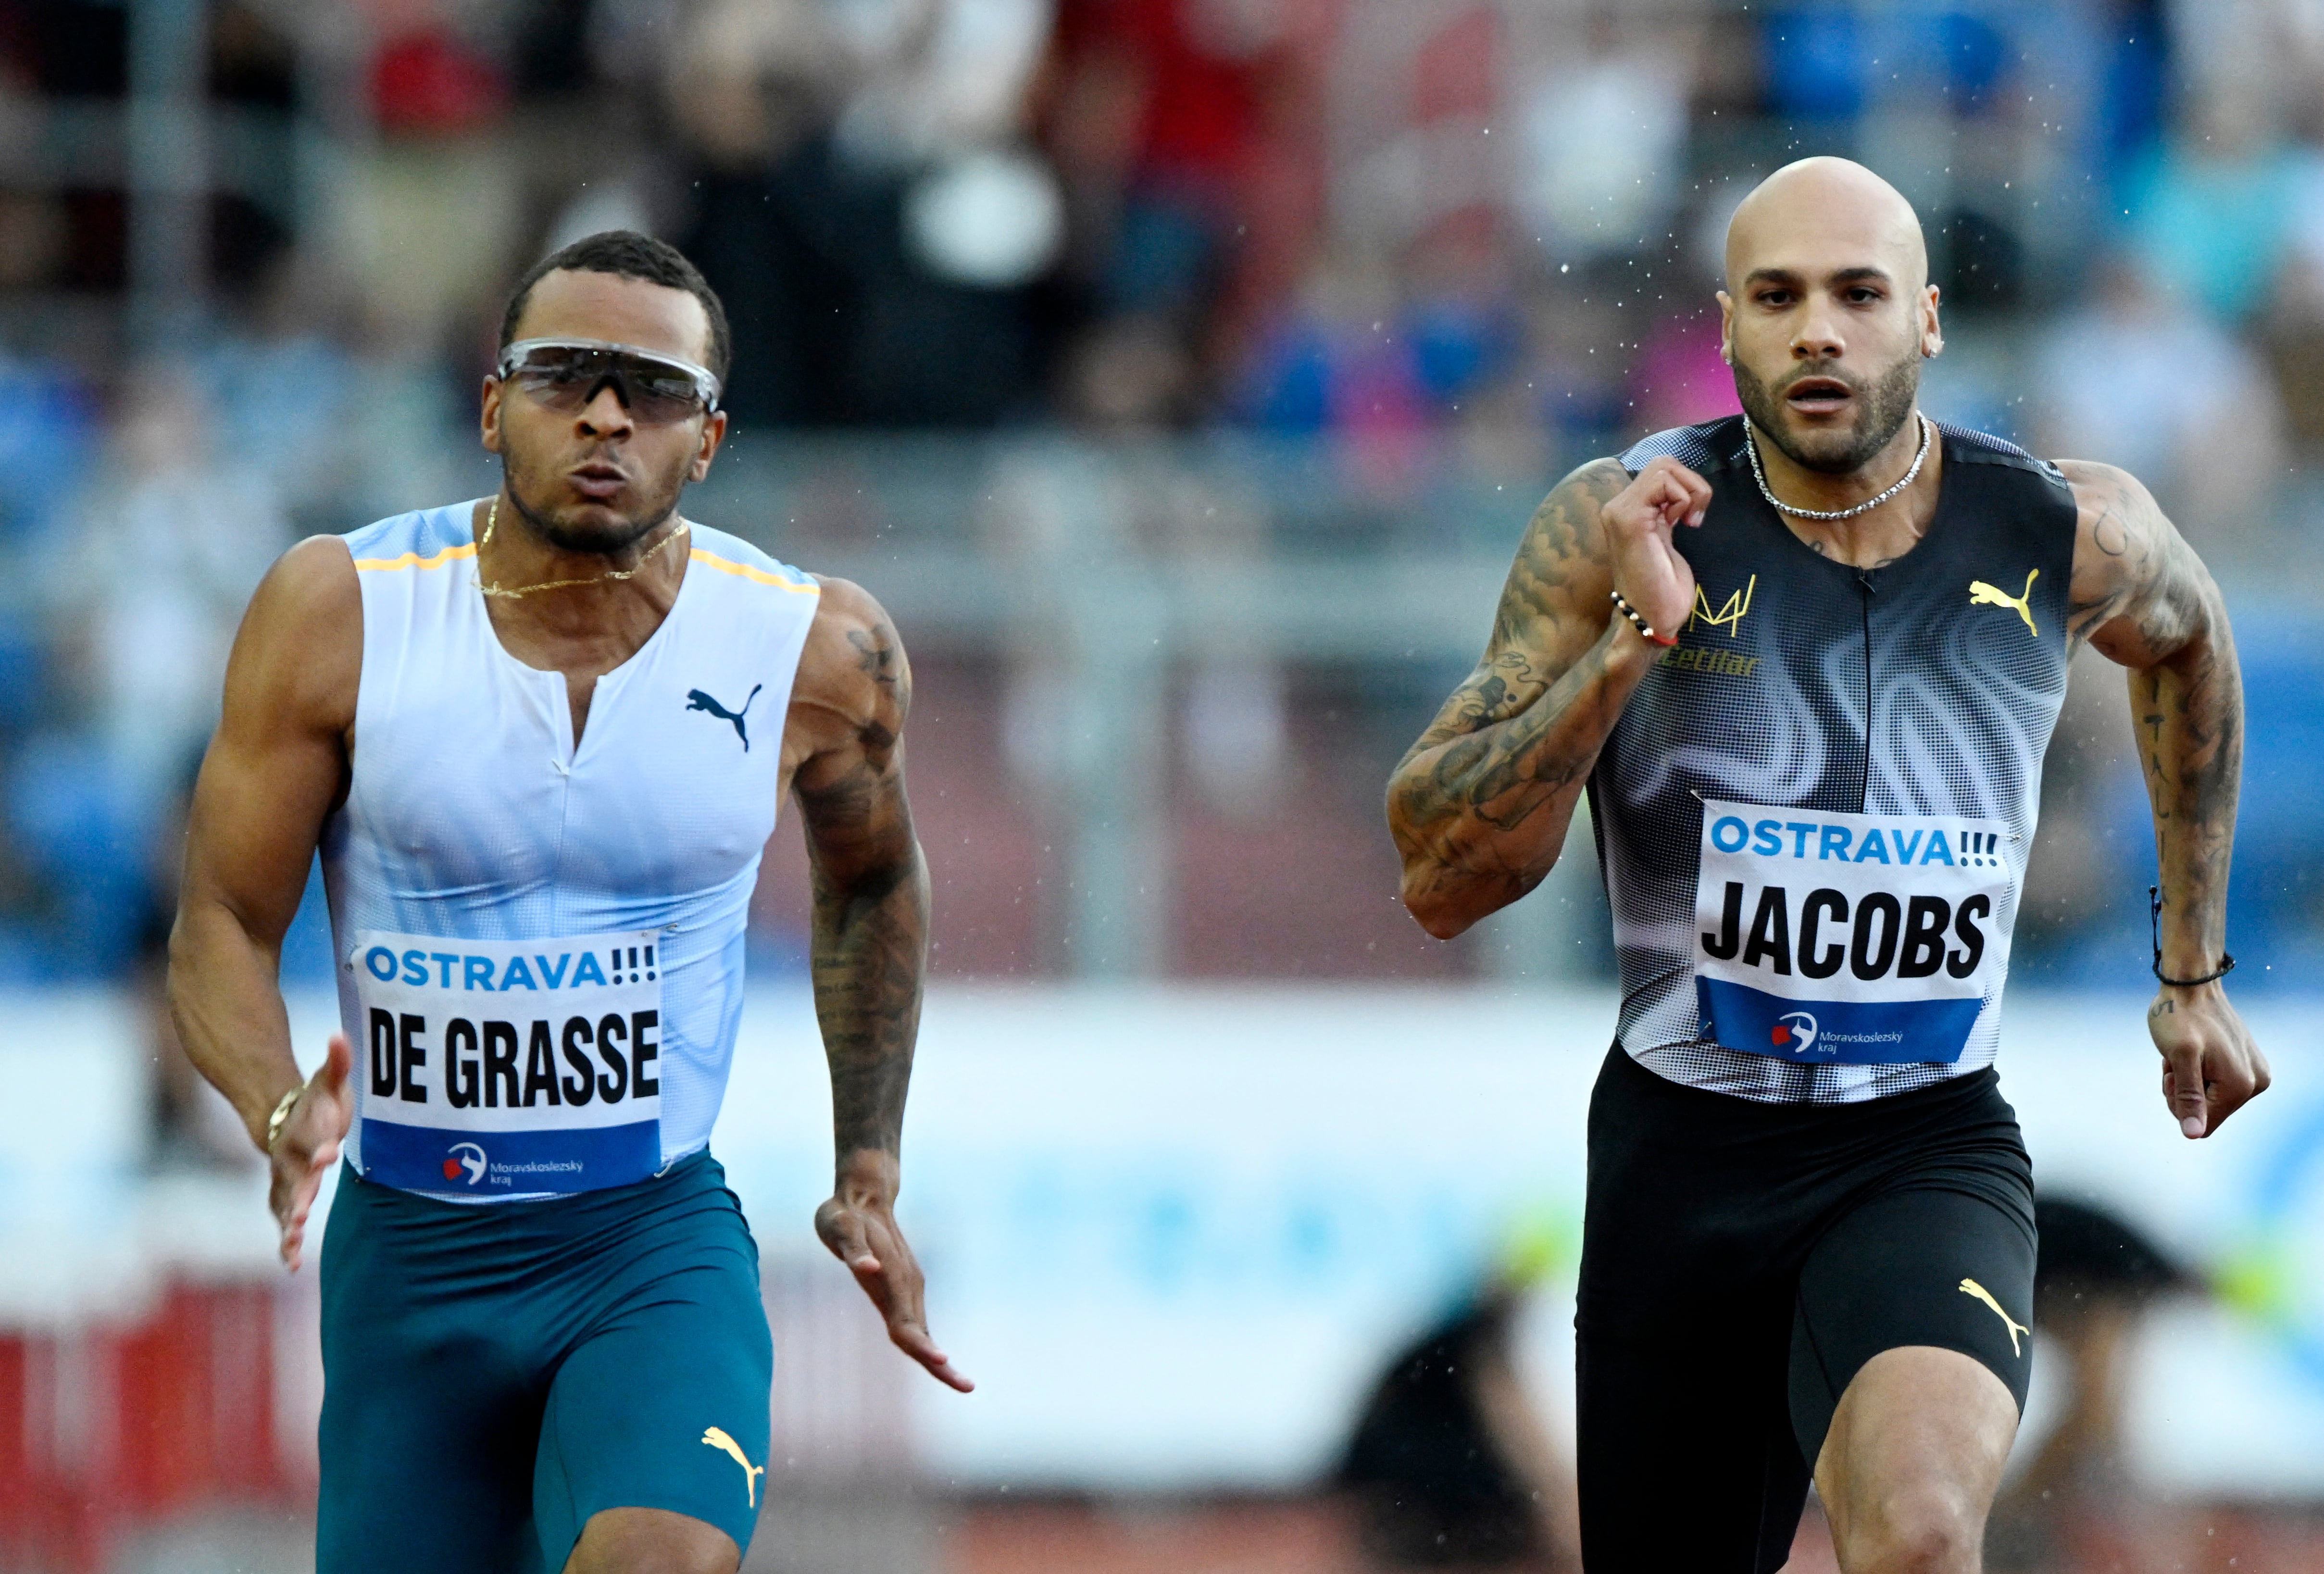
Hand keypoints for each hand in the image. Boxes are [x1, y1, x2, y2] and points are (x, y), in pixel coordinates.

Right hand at [270, 1033, 353, 1270]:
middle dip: (301, 1195)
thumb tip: (340, 1035)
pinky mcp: (286, 1198)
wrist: (283, 1119)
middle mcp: (291, 1159)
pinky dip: (286, 1242)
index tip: (329, 1152)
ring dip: (289, 1226)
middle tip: (304, 1214)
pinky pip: (283, 1222)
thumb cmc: (315, 1102)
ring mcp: (286, 1181)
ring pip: (285, 1206)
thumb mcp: (327, 1081)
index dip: (320, 1144)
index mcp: (305, 1132)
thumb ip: (337, 1062)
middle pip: (295, 1179)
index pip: (313, 1138)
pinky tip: (292, 1265)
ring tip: (293, 1246)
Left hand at [815, 1152, 972, 1392]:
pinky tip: (932, 1355)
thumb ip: (855, 1251)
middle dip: (941, 1364)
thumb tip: (870, 1269)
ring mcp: (905, 1286)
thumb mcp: (840, 1229)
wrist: (863, 1195)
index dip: (921, 1346)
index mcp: (891, 1280)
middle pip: (919, 1334)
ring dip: (937, 1357)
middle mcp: (902, 1287)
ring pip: (920, 1329)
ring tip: (960, 1382)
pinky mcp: (901, 1285)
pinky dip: (924, 1340)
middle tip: (967, 1387)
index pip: (905, 1324)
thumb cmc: (844, 1216)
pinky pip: (912, 1319)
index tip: (941, 1361)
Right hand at [1599, 456, 1710, 636]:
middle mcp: (1618, 507)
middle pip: (1663, 463)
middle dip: (1691, 483)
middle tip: (1694, 517)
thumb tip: (1689, 487)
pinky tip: (1682, 524)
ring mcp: (1620, 512)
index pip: (1661, 472)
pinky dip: (1684, 498)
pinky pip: (1664, 483)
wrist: (1652, 619)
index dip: (1686, 486)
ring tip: (1688, 522)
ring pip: (1664, 468)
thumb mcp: (1667, 538)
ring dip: (1690, 491)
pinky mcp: (1629, 519)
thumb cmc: (1664, 588)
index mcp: (1628, 512)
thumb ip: (1668, 511)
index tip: (1692, 519)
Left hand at [2149, 984, 2269, 1137]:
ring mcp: (2253, 1074)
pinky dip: (2196, 1071)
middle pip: (2207, 1113)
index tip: (2175, 1073)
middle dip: (2183, 1090)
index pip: (2204, 1125)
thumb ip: (2188, 1097)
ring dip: (2187, 1080)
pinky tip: (2193, 1051)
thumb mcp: (2179, 1058)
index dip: (2180, 1104)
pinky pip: (2214, 1084)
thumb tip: (2194, 1135)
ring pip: (2208, 1099)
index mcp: (2242, 1086)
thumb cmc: (2180, 1018)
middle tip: (2177, 1061)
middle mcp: (2256, 1084)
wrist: (2191, 986)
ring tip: (2184, 1053)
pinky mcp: (2246, 1065)